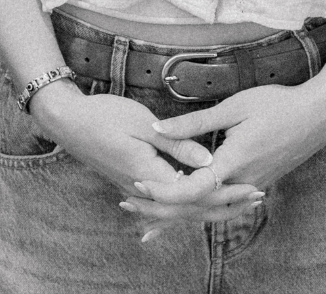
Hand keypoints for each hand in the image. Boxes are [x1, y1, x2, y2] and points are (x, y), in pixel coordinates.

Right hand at [30, 85, 263, 237]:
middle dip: (226, 204)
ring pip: (180, 209)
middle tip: (257, 197)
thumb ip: (177, 143)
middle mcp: (145, 190)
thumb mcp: (143, 123)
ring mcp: (138, 191)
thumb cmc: (105, 116)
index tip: (252, 187)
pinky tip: (198, 209)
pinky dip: (187, 208)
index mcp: (150, 174)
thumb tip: (209, 158)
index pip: (196, 192)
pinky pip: (166, 204)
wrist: (69, 124)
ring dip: (210, 206)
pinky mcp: (133, 185)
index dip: (226, 192)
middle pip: (192, 207)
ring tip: (239, 202)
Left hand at [127, 81, 325, 234]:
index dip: (163, 191)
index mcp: (234, 163)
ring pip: (211, 213)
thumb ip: (195, 122)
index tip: (138, 186)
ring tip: (150, 220)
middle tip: (130, 206)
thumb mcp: (233, 106)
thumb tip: (158, 129)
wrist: (318, 115)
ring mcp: (252, 188)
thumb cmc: (277, 104)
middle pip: (197, 210)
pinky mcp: (257, 185)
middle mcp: (242, 183)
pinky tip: (191, 212)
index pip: (192, 190)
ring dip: (180, 216)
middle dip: (162, 211)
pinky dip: (202, 212)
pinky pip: (224, 208)